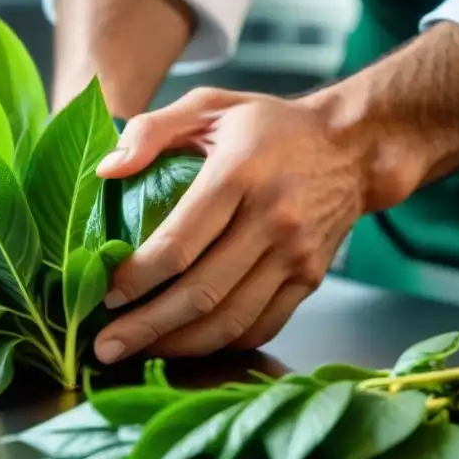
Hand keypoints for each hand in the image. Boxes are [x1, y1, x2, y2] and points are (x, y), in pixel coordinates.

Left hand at [92, 87, 407, 363]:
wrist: (353, 146)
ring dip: (178, 345)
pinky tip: (185, 346)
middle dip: (146, 326)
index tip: (105, 294)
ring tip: (137, 353)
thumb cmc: (269, 125)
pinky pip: (261, 326)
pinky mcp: (310, 279)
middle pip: (201, 293)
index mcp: (239, 174)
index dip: (137, 277)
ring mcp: (295, 256)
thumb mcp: (208, 105)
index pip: (179, 243)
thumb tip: (106, 170)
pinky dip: (220, 345)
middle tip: (106, 346)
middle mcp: (271, 220)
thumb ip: (150, 130)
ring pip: (230, 320)